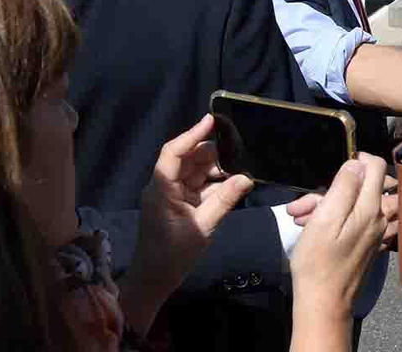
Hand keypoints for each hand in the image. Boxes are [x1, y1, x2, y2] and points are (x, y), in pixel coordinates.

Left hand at [130, 115, 253, 290]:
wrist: (154, 281)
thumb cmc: (172, 255)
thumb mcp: (203, 228)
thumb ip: (224, 201)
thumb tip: (247, 177)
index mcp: (162, 189)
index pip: (173, 153)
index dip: (192, 135)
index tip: (212, 121)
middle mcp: (165, 187)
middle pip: (188, 159)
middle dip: (213, 153)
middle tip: (241, 149)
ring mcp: (172, 195)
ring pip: (196, 172)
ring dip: (217, 169)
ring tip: (242, 166)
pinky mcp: (180, 205)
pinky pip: (199, 186)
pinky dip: (215, 184)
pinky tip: (234, 183)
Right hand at [287, 165, 398, 251]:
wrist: (323, 303)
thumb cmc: (319, 262)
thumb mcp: (326, 217)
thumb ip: (344, 186)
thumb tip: (358, 163)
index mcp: (371, 208)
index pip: (378, 167)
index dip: (360, 159)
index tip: (340, 163)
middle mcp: (380, 219)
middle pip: (370, 186)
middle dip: (339, 186)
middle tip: (312, 200)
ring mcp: (376, 234)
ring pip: (361, 206)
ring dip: (333, 205)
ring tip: (304, 218)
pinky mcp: (367, 247)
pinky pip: (359, 223)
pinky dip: (338, 221)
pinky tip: (313, 229)